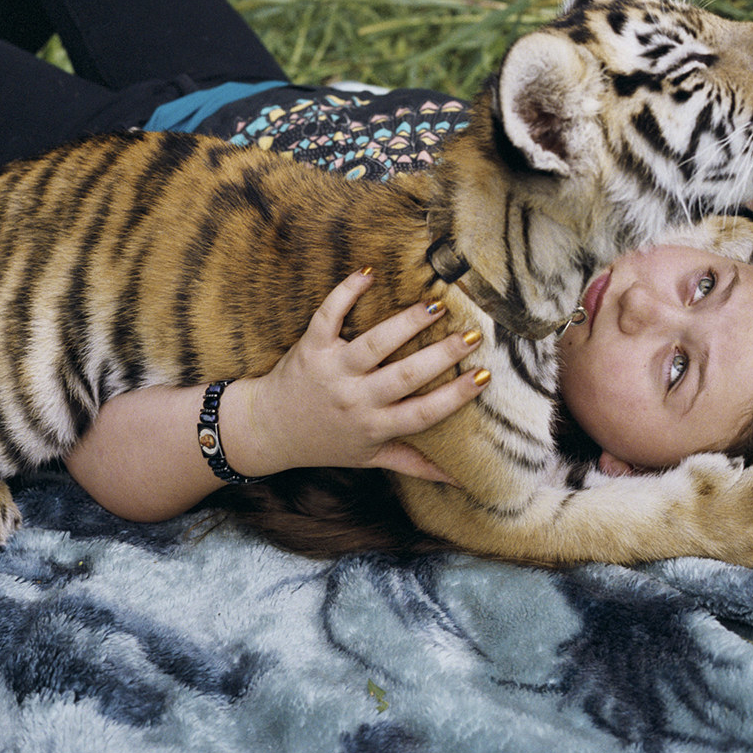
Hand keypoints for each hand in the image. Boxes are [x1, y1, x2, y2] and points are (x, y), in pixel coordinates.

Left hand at [223, 271, 484, 482]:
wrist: (267, 430)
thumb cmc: (325, 443)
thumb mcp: (370, 458)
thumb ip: (415, 464)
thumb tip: (460, 479)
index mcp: (374, 426)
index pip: (423, 412)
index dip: (455, 396)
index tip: (484, 376)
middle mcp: (355, 399)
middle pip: (405, 375)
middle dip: (442, 354)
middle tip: (474, 334)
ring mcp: (332, 371)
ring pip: (374, 343)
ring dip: (407, 322)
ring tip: (437, 305)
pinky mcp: (311, 347)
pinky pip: (329, 316)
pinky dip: (346, 292)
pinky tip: (369, 273)